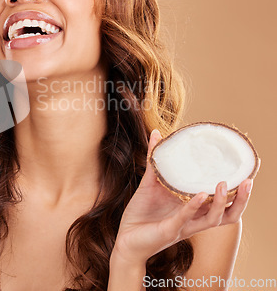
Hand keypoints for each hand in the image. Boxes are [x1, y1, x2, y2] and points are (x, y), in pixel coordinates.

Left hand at [113, 129, 252, 264]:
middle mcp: (193, 219)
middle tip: (248, 181)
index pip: (223, 204)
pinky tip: (200, 195)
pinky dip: (193, 206)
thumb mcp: (150, 184)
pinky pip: (185, 218)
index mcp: (192, 209)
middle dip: (240, 199)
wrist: (125, 238)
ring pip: (212, 219)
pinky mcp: (170, 230)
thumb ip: (155, 162)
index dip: (237, 193)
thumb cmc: (141, 214)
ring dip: (219, 202)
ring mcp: (183, 226)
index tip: (246, 174)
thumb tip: (157, 134)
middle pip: (227, 214)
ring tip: (222, 184)